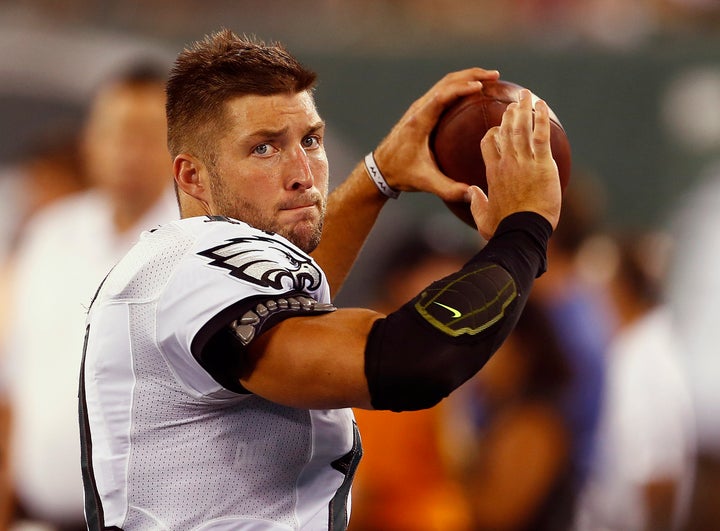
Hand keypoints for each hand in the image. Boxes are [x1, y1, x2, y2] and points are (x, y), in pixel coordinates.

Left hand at [371, 68, 499, 202]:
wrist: (380, 169)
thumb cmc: (401, 173)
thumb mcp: (424, 182)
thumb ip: (448, 188)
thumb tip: (473, 193)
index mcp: (419, 122)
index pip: (441, 96)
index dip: (461, 88)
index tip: (481, 86)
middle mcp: (419, 109)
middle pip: (446, 82)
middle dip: (471, 75)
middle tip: (495, 76)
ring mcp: (420, 108)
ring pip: (445, 83)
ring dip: (467, 77)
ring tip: (491, 78)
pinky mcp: (422, 111)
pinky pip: (443, 91)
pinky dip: (460, 86)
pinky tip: (475, 92)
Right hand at [469, 89, 561, 239]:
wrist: (521, 231)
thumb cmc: (503, 228)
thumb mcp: (483, 218)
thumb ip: (476, 202)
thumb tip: (471, 192)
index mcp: (492, 173)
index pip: (489, 144)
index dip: (493, 133)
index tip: (497, 128)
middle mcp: (506, 163)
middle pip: (505, 130)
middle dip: (509, 114)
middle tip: (514, 103)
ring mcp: (524, 162)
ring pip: (521, 128)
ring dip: (523, 109)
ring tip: (525, 95)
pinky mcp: (542, 165)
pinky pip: (541, 136)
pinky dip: (541, 118)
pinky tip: (541, 105)